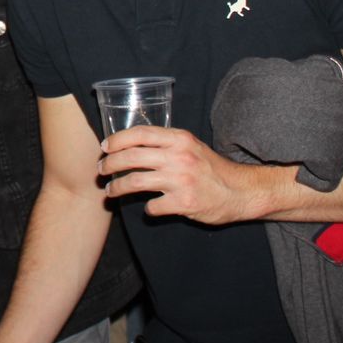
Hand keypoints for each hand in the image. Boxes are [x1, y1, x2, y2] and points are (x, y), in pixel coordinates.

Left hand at [100, 125, 261, 224]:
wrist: (241, 192)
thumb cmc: (212, 168)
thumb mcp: (191, 146)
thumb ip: (166, 143)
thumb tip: (132, 145)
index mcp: (179, 139)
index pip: (139, 133)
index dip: (117, 140)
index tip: (105, 147)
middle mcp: (178, 157)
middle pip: (131, 157)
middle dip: (110, 164)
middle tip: (101, 171)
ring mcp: (181, 180)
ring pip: (135, 181)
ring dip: (117, 187)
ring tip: (111, 191)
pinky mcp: (184, 202)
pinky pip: (153, 206)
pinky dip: (147, 209)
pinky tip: (148, 209)